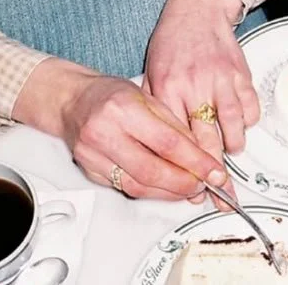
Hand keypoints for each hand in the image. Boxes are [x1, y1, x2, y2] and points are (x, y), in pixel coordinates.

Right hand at [13, 59, 227, 198]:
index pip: (168, 143)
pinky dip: (149, 192)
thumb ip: (173, 124)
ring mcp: (94, 156)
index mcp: (125, 108)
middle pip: (152, 170)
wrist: (73, 100)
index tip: (214, 172)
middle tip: (204, 185)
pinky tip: (163, 188)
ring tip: (188, 189)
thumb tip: (200, 153)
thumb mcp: (147, 97)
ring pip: (138, 186)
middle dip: (184, 183)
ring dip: (168, 193)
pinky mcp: (89, 172)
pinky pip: (124, 188)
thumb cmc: (110, 94)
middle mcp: (106, 133)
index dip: (195, 162)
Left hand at [143, 0, 259, 209]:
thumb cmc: (172, 41)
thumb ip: (155, 109)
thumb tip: (158, 147)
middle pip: (207, 141)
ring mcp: (219, 79)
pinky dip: (248, 121)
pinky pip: (250, 108)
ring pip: (233, 127)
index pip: (176, 141)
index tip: (192, 190)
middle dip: (214, 173)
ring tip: (229, 150)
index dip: (185, 171)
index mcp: (167, 88)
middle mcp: (194, 85)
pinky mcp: (240, 73)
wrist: (197, 8)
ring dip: (233, 145)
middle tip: (220, 190)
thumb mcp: (152, 73)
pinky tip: (240, 122)